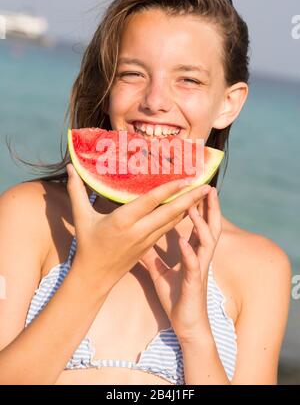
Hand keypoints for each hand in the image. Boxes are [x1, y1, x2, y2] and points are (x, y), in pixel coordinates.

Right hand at [66, 163, 211, 291]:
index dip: (170, 189)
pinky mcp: (150, 245)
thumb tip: (70, 167)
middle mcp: (139, 230)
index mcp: (123, 221)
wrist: (96, 277)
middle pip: (170, 212)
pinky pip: (169, 228)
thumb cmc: (88, 244)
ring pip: (174, 221)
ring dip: (190, 207)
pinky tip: (190, 207)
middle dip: (191, 198)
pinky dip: (181, 216)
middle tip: (208, 184)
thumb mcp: (81, 217)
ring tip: (204, 193)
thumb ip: (76, 191)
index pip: (151, 202)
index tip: (186, 178)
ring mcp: (147, 240)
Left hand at [140, 186, 221, 342]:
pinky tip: (181, 240)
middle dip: (211, 208)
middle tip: (208, 187)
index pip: (199, 225)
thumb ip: (152, 257)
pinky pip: (193, 265)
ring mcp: (199, 269)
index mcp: (194, 253)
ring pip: (207, 241)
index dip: (200, 207)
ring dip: (200, 223)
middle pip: (211, 227)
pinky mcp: (194, 283)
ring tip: (191, 207)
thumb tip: (137, 244)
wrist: (186, 325)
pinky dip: (188, 252)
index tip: (196, 189)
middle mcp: (200, 257)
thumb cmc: (177, 297)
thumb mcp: (160, 273)